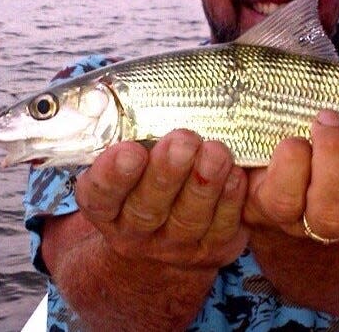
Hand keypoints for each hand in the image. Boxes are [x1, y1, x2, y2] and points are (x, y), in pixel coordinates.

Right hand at [74, 129, 248, 269]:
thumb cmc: (145, 180)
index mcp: (108, 208)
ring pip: (188, 218)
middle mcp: (136, 231)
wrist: (164, 241)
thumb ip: (126, 133)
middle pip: (147, 207)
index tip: (131, 151)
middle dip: (167, 172)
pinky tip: (237, 175)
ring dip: (204, 184)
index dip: (113, 175)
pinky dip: (230, 201)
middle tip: (183, 141)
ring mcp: (174, 245)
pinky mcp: (211, 249)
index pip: (101, 195)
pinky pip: (222, 228)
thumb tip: (133, 88)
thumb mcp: (126, 162)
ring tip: (216, 152)